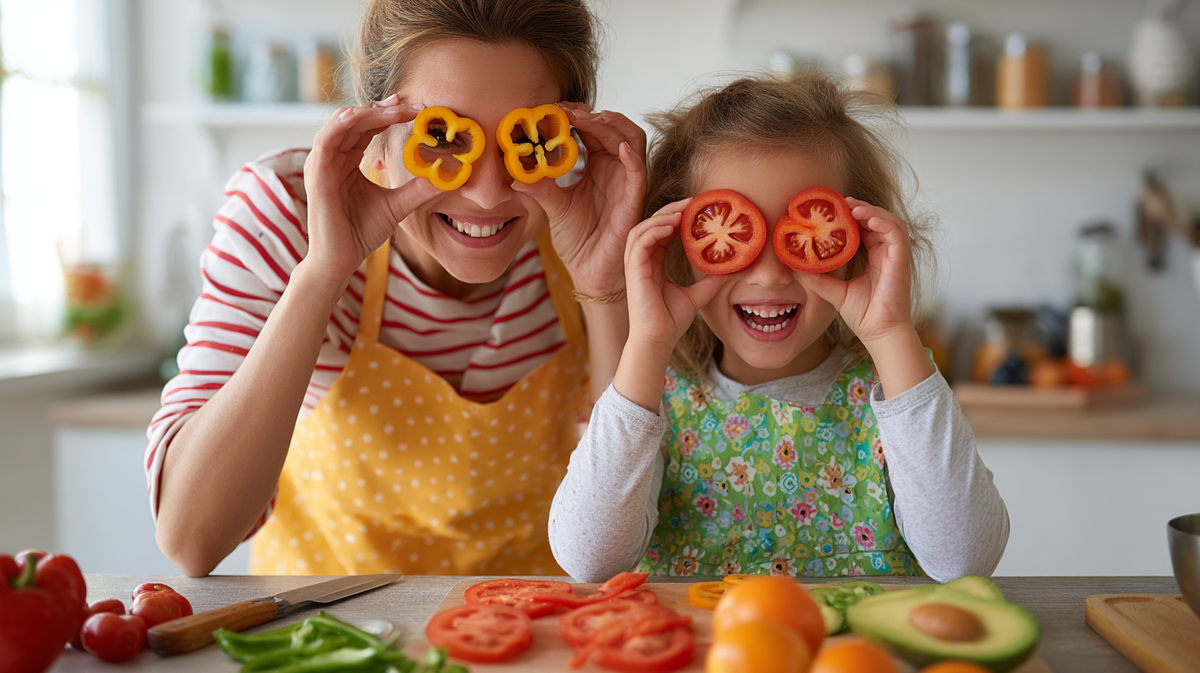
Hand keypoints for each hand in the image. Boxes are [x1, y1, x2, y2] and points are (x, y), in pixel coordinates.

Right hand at [301, 96, 440, 290]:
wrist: (341, 261)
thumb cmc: (361, 232)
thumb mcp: (397, 205)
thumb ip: (418, 190)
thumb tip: (446, 177)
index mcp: (348, 159)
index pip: (369, 127)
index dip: (392, 114)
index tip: (418, 108)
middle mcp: (333, 157)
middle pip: (357, 120)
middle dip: (385, 109)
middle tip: (412, 103)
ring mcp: (322, 164)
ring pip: (342, 124)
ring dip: (368, 112)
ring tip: (395, 107)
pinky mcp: (317, 176)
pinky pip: (325, 142)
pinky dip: (340, 126)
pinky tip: (357, 116)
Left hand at [511, 104, 646, 296]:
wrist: (589, 271)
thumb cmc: (578, 239)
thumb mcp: (553, 207)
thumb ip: (539, 187)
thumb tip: (514, 173)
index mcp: (598, 165)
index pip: (593, 128)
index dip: (577, 115)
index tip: (553, 109)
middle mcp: (615, 168)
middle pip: (614, 126)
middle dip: (592, 114)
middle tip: (566, 111)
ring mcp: (627, 181)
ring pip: (632, 139)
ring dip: (612, 125)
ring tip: (588, 120)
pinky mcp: (634, 199)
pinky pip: (639, 172)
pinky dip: (632, 156)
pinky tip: (618, 146)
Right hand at [623, 200, 724, 354]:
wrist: (658, 340)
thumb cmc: (671, 321)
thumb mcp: (698, 295)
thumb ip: (711, 280)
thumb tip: (734, 270)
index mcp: (653, 265)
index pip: (661, 233)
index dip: (675, 219)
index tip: (695, 210)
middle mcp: (642, 262)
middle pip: (650, 225)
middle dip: (669, 211)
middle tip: (690, 202)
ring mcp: (635, 266)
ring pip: (641, 229)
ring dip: (660, 217)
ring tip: (681, 212)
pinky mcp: (633, 271)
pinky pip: (639, 242)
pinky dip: (653, 230)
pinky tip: (670, 226)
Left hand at [797, 198, 916, 348]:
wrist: (879, 332)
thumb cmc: (863, 315)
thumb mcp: (834, 292)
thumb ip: (818, 278)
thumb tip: (795, 266)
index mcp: (874, 258)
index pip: (866, 229)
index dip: (853, 216)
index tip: (835, 210)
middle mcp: (887, 254)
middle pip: (878, 220)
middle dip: (861, 208)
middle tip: (842, 202)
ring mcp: (896, 256)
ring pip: (890, 222)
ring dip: (873, 211)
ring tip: (853, 207)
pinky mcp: (901, 260)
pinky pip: (897, 233)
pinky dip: (884, 222)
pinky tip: (867, 219)